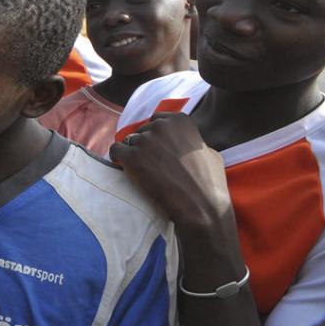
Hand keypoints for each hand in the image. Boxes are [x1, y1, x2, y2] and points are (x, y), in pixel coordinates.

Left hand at [109, 112, 229, 234]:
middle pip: (142, 130)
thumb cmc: (209, 182)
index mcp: (180, 120)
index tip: (158, 147)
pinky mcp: (131, 157)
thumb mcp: (208, 151)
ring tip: (142, 170)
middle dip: (145, 145)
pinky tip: (123, 166)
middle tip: (151, 163)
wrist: (201, 206)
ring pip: (128, 141)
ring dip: (132, 153)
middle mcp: (161, 126)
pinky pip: (115, 150)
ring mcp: (145, 140)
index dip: (155, 134)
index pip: (157, 119)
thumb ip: (191, 140)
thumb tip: (185, 141)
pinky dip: (117, 158)